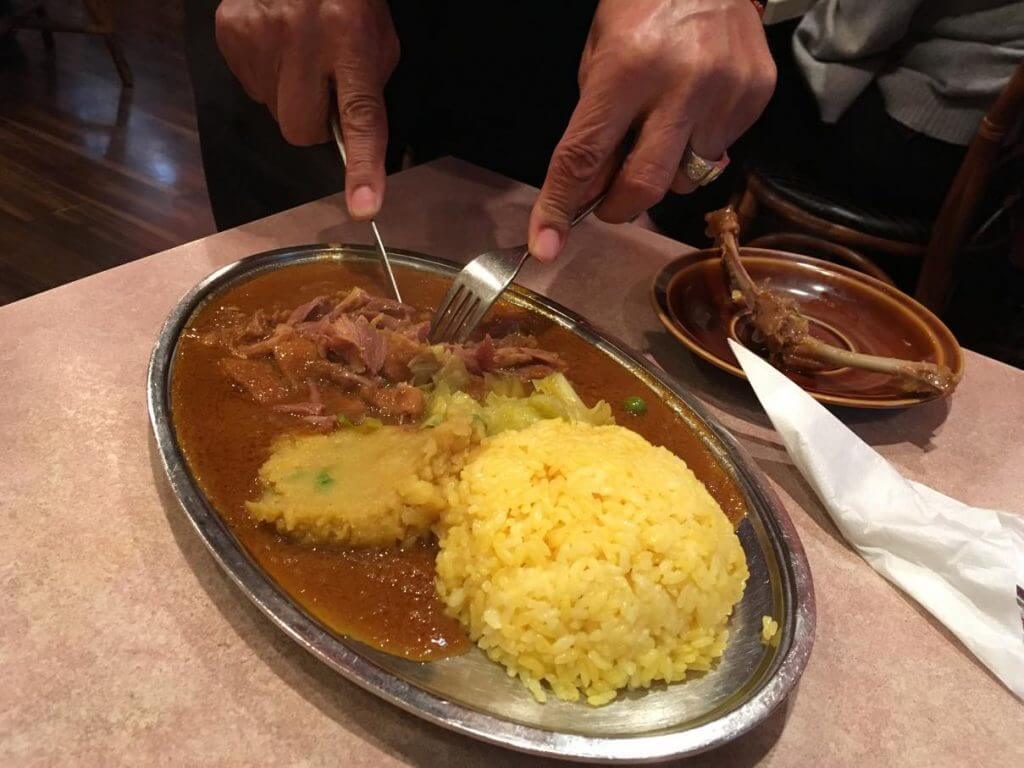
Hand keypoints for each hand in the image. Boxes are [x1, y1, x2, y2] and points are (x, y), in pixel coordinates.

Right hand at [215, 0, 399, 219]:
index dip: (362, 166)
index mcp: (351, 38)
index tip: (363, 206)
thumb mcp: (376, 38)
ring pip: (273, 110)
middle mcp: (302, 37)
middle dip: (314, 123)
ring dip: (288, 95)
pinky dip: (266, 75)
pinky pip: (249, 85)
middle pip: (301, 129)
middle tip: (323, 89)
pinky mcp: (229, 33)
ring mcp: (259, 35)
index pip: (359, 116)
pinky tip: (277, 45)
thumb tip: (347, 134)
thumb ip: (366, 88)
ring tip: (299, 53)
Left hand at [528, 0, 774, 260]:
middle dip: (618, 207)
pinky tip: (695, 106)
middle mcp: (680, 84)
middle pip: (644, 185)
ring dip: (663, 170)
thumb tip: (589, 188)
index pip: (584, 154)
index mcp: (626, 67)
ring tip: (663, 124)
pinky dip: (698, 145)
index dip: (559, 205)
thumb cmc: (645, 4)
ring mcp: (724, 92)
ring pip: (685, 177)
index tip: (546, 243)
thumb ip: (595, 122)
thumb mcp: (600, 52)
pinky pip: (718, 152)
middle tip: (608, 202)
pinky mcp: (756, 96)